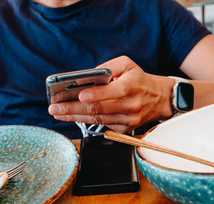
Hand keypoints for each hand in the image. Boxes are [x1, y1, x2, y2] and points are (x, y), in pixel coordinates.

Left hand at [48, 56, 173, 132]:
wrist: (160, 99)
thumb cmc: (139, 79)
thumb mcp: (127, 64)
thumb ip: (107, 68)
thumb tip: (85, 78)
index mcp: (131, 87)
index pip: (111, 93)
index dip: (94, 95)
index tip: (78, 95)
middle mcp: (130, 106)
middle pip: (98, 110)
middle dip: (73, 109)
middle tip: (54, 108)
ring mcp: (128, 120)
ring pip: (97, 120)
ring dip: (74, 117)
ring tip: (57, 113)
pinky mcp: (125, 128)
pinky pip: (102, 125)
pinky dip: (85, 121)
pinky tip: (71, 117)